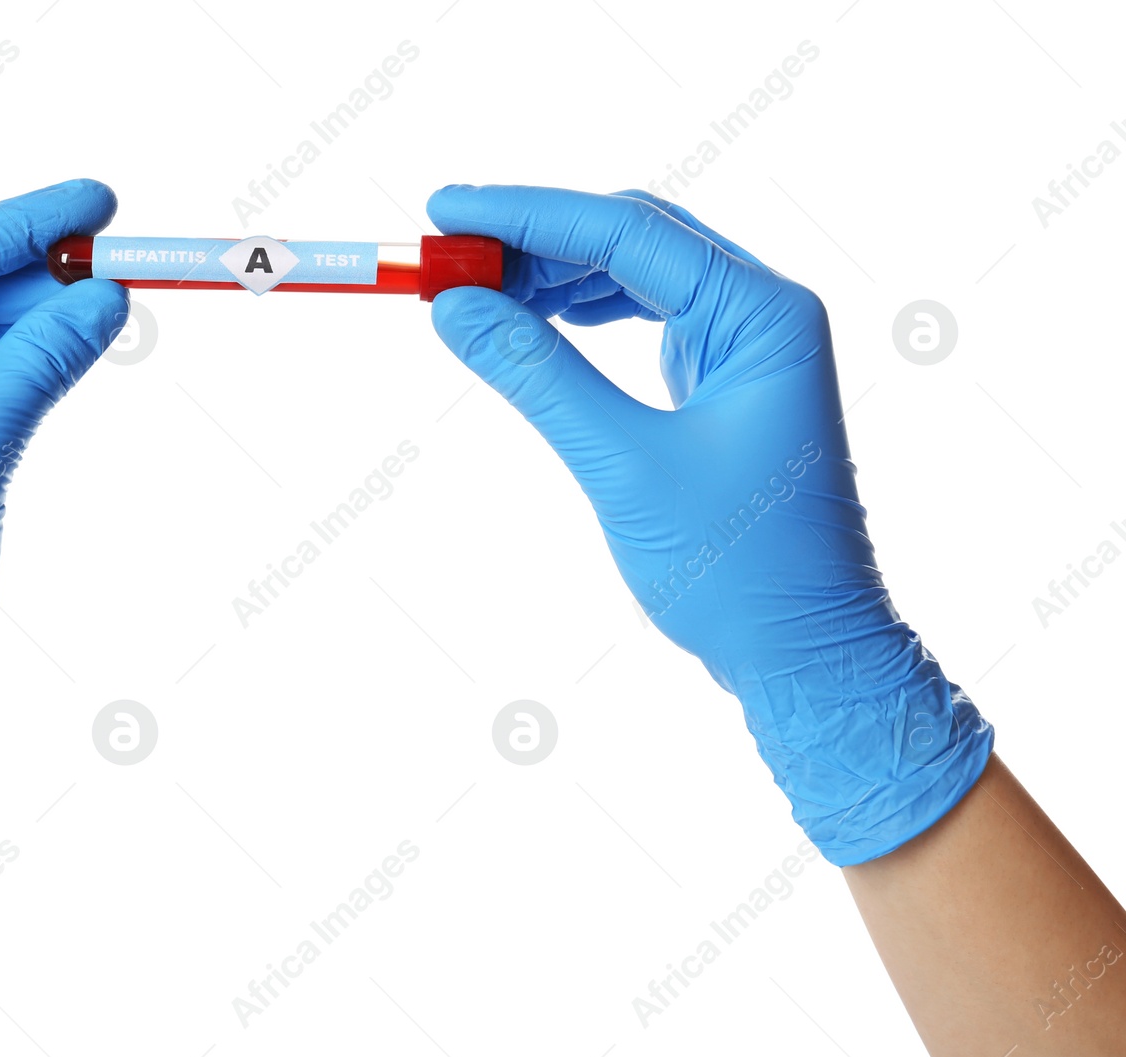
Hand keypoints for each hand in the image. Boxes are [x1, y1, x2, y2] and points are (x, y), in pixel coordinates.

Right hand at [426, 184, 991, 863]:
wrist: (803, 652)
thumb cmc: (738, 570)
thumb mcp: (622, 466)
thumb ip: (536, 376)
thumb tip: (454, 307)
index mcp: (762, 315)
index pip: (627, 231)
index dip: (526, 214)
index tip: (445, 211)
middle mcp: (762, 312)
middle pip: (632, 237)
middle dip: (534, 239)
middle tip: (445, 253)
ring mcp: (746, 344)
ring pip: (636, 272)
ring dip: (553, 274)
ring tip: (473, 288)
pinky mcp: (723, 380)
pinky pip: (645, 315)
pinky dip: (583, 313)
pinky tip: (533, 318)